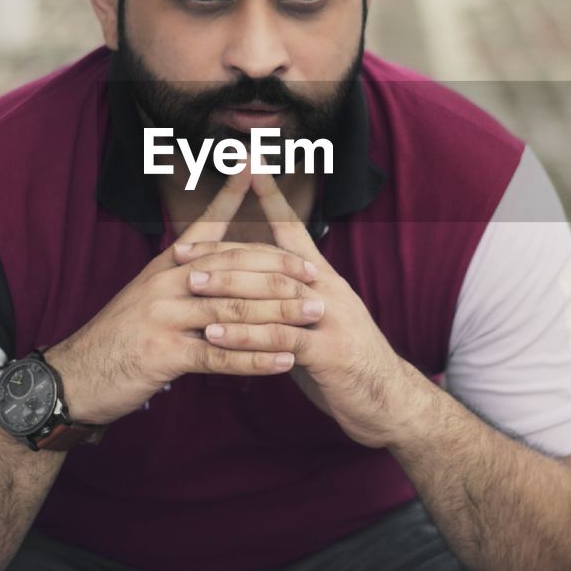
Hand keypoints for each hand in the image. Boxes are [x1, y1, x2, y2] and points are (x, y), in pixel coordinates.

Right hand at [46, 166, 320, 424]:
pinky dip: (256, 357)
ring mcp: (164, 316)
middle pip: (233, 266)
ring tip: (315, 314)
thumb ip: (183, 277)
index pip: (205, 225)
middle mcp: (166, 282)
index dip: (231, 196)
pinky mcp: (164, 353)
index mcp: (166, 265)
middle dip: (279, 268)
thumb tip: (218, 264)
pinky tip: (285, 360)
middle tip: (315, 274)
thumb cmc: (120, 338)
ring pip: (233, 307)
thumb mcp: (147, 296)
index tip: (255, 167)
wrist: (76, 377)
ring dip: (280, 312)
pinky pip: (220, 353)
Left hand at [173, 170, 419, 447]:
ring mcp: (331, 319)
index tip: (251, 168)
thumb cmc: (343, 361)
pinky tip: (216, 336)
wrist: (388, 402)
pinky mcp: (330, 353)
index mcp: (323, 279)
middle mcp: (328, 291)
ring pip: (274, 293)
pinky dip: (246, 336)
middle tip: (182, 250)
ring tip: (191, 286)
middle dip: (225, 252)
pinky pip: (281, 339)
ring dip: (229, 288)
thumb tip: (249, 286)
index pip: (294, 230)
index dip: (273, 199)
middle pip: (271, 259)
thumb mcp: (314, 321)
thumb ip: (285, 300)